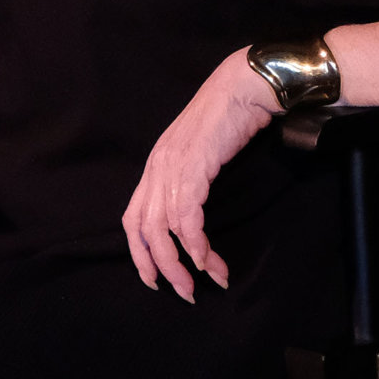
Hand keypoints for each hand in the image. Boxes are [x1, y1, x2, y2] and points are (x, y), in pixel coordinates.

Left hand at [122, 48, 278, 302]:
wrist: (245, 87)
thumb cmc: (229, 118)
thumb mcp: (201, 152)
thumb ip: (191, 177)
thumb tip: (194, 213)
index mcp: (156, 165)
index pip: (133, 216)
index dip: (139, 251)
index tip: (154, 277)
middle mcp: (157, 168)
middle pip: (142, 229)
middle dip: (159, 267)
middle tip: (181, 291)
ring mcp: (172, 167)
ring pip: (164, 230)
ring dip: (182, 264)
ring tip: (201, 284)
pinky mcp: (193, 169)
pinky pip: (187, 219)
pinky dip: (197, 245)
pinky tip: (209, 262)